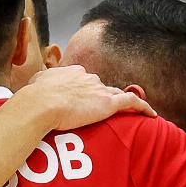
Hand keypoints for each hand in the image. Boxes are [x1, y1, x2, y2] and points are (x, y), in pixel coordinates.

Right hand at [22, 65, 156, 129]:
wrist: (41, 104)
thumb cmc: (34, 97)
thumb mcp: (35, 84)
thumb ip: (41, 83)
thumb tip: (36, 85)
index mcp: (72, 72)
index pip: (84, 80)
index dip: (86, 90)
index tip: (85, 101)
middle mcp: (87, 77)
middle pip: (100, 87)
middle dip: (100, 97)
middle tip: (100, 112)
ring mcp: (98, 89)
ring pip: (115, 93)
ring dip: (120, 102)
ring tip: (128, 112)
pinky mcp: (107, 103)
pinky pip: (131, 102)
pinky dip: (143, 107)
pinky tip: (151, 115)